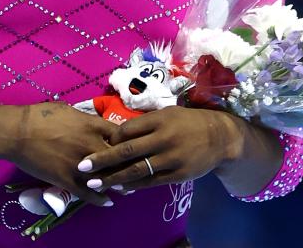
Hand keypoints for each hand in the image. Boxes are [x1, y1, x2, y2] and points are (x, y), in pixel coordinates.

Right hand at [3, 102, 119, 206]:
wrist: (18, 132)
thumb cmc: (42, 116)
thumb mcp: (70, 110)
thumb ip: (88, 119)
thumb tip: (97, 123)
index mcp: (93, 125)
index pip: (122, 136)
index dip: (128, 143)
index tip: (130, 148)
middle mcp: (92, 145)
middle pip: (120, 159)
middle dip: (127, 165)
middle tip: (132, 170)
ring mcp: (81, 164)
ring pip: (107, 178)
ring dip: (117, 184)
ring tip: (124, 188)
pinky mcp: (67, 180)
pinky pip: (89, 194)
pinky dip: (101, 199)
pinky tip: (108, 202)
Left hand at [75, 106, 241, 192]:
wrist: (220, 137)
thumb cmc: (188, 123)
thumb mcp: (167, 114)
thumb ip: (144, 123)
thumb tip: (116, 133)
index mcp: (158, 119)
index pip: (127, 130)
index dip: (108, 140)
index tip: (93, 145)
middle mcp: (163, 138)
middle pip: (126, 150)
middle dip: (102, 160)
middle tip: (82, 167)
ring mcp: (171, 158)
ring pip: (136, 170)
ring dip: (113, 178)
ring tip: (95, 184)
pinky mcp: (178, 175)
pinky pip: (151, 182)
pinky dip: (134, 186)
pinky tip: (120, 189)